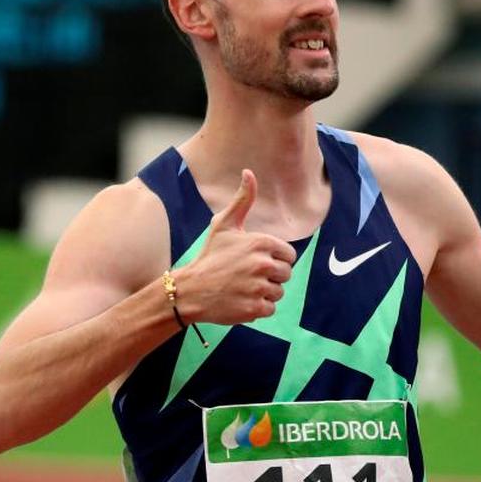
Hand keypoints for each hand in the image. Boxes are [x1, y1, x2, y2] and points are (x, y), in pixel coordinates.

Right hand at [173, 169, 296, 324]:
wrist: (191, 290)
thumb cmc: (210, 256)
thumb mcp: (225, 225)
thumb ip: (243, 200)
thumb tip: (249, 172)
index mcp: (261, 243)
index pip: (289, 256)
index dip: (275, 259)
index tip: (256, 261)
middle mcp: (263, 265)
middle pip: (286, 275)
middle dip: (270, 277)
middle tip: (247, 276)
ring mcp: (259, 288)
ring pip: (278, 292)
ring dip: (264, 292)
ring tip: (243, 288)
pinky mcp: (255, 309)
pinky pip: (270, 309)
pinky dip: (258, 308)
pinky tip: (242, 300)